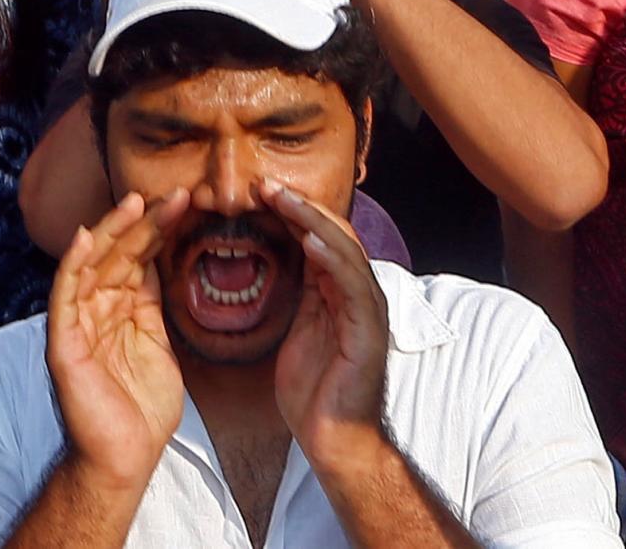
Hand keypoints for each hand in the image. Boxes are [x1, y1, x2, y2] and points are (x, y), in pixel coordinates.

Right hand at [48, 191, 189, 491]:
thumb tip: (160, 261)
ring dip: (114, 230)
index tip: (187, 201)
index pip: (138, 259)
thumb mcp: (157, 344)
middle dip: (144, 222)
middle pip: (118, 254)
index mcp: (118, 310)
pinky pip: (64, 296)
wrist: (126, 458)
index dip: (159, 229)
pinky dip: (73, 265)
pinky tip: (87, 237)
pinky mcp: (64, 344)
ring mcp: (77, 325)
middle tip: (174, 193)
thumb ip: (153, 305)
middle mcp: (94, 310)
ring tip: (136, 201)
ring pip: (92, 265)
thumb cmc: (142, 408)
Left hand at [268, 183, 389, 473]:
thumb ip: (299, 295)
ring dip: (311, 220)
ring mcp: (367, 309)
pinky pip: (351, 285)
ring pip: (343, 248)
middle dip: (298, 205)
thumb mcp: (299, 331)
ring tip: (281, 198)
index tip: (257, 193)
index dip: (291, 212)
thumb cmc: (315, 392)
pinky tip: (311, 241)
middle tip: (263, 184)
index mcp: (340, 291)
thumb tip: (280, 261)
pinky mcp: (368, 330)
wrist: (336, 441)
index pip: (318, 237)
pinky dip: (333, 259)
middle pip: (333, 233)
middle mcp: (358, 293)